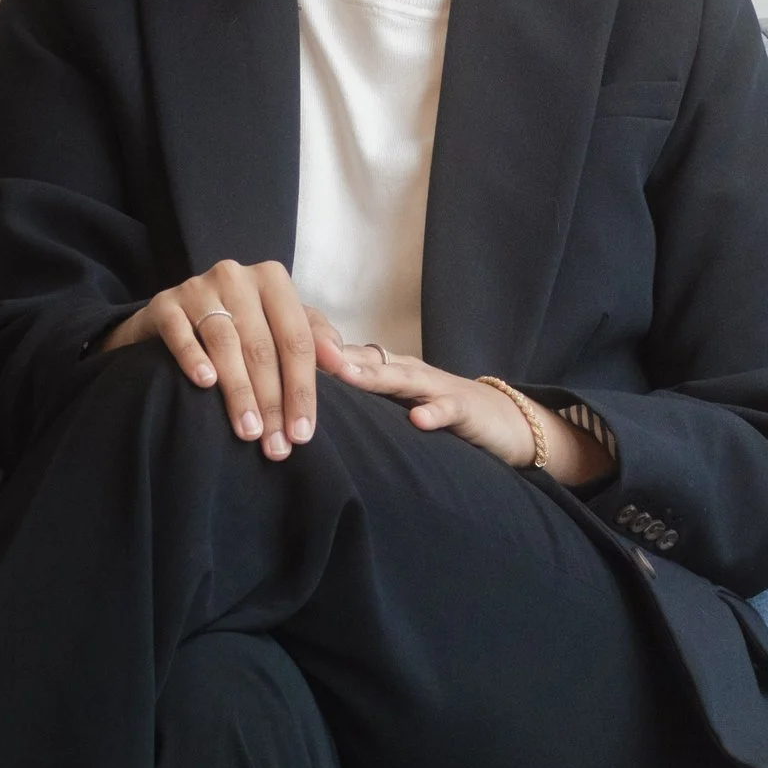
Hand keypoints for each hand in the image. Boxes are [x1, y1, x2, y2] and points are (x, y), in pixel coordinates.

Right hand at [99, 258, 328, 459]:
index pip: (296, 339)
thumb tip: (342, 363)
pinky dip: (193, 357)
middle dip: (271, 401)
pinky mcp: (164, 303)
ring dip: (238, 391)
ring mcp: (198, 287)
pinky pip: (180, 332)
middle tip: (274, 444)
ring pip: (224, 342)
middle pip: (262, 346)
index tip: (302, 433)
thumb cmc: (241, 325)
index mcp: (273, 280)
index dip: (302, 389)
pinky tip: (205, 383)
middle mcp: (236, 277)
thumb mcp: (281, 326)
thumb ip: (315, 340)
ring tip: (247, 431)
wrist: (175, 315)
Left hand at [315, 337, 610, 482]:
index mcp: (384, 370)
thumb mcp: (389, 405)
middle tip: (289, 347)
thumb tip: (294, 402)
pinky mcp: (464, 409)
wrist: (502, 421)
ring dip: (370, 376)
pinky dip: (433, 414)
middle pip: (362, 359)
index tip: (265, 346)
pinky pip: (447, 409)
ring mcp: (435, 387)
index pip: (341, 354)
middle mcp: (405, 371)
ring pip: (399, 378)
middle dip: (328, 354)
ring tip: (342, 374)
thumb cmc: (435, 412)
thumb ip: (353, 400)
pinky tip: (418, 421)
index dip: (305, 350)